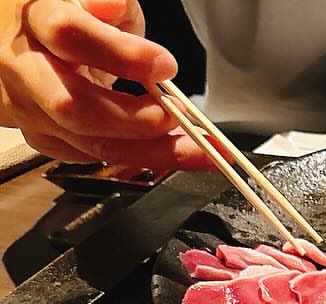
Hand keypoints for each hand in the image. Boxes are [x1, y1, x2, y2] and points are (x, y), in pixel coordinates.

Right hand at [0, 0, 208, 169]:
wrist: (20, 42)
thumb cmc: (64, 15)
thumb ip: (108, 4)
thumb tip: (114, 7)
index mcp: (33, 18)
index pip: (69, 34)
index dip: (121, 54)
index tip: (164, 64)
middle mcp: (24, 67)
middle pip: (73, 105)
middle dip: (135, 119)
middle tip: (176, 115)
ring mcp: (30, 107)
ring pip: (90, 143)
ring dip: (151, 151)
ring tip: (197, 149)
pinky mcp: (44, 135)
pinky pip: (95, 157)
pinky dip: (140, 157)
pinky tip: (170, 152)